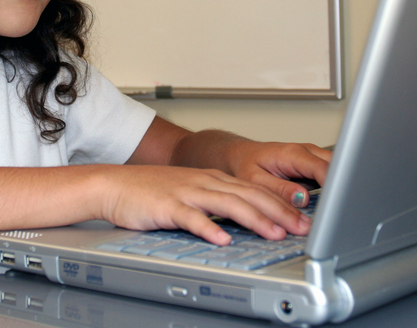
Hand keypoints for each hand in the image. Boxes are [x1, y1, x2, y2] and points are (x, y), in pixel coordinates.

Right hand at [96, 165, 305, 245]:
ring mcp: (186, 192)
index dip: (282, 204)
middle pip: (249, 195)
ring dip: (254, 219)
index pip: (255, 190)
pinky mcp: (167, 205)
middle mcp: (204, 182)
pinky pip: (191, 217)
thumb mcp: (191, 191)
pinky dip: (209, 227)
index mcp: (213, 178)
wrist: (113, 184)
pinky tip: (222, 239)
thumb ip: (217, 202)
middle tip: (301, 228)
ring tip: (274, 233)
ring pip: (227, 204)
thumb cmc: (151, 191)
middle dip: (278, 211)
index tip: (303, 219)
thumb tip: (246, 219)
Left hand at [225, 141, 331, 209]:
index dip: (334, 187)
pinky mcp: (313, 166)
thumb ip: (279, 190)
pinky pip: (331, 175)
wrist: (241, 155)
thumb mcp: (255, 180)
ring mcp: (312, 158)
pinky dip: (333, 188)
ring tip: (337, 210)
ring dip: (339, 188)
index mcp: (293, 154)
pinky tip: (330, 204)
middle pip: (337, 166)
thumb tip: (303, 199)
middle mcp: (307, 152)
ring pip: (337, 169)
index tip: (337, 206)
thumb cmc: (245, 164)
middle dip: (342, 187)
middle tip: (340, 211)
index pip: (324, 169)